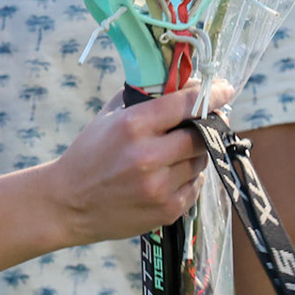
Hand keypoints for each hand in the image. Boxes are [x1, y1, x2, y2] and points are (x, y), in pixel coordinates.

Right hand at [41, 82, 231, 247]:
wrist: (69, 203)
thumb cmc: (87, 155)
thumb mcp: (106, 118)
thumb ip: (139, 100)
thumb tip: (175, 84)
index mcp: (132, 126)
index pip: (185, 105)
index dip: (211, 94)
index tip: (226, 89)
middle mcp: (149, 156)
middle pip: (201, 135)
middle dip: (209, 125)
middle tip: (210, 120)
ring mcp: (160, 186)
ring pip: (201, 161)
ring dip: (196, 152)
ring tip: (179, 149)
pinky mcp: (168, 209)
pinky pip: (194, 186)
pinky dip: (188, 176)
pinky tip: (171, 173)